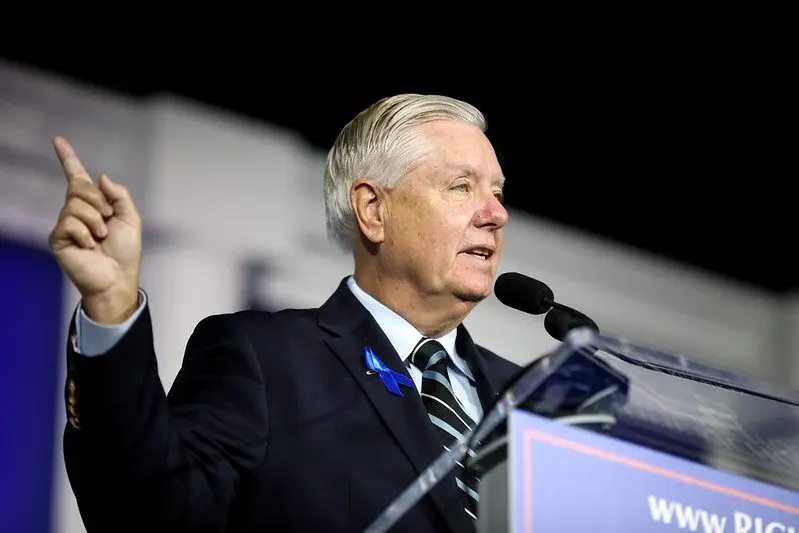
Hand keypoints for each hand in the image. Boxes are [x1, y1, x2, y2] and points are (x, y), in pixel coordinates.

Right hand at [49, 137, 142, 323]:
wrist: (117, 278)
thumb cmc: (125, 251)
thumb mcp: (130, 218)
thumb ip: (119, 195)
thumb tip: (100, 177)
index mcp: (94, 204)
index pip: (77, 177)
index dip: (68, 159)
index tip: (58, 140)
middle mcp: (76, 211)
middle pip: (80, 188)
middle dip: (99, 203)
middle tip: (108, 223)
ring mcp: (66, 225)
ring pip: (75, 206)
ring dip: (95, 222)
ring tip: (100, 238)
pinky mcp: (58, 238)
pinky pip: (69, 223)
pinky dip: (85, 234)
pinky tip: (89, 246)